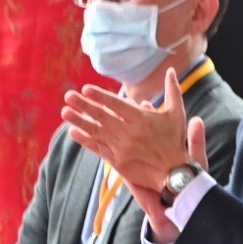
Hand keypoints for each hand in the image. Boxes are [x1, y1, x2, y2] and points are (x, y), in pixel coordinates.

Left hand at [61, 67, 201, 204]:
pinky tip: (73, 132)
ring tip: (65, 111)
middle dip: (84, 105)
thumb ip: (173, 90)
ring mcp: (122, 148)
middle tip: (69, 95)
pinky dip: (84, 140)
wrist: (174, 173)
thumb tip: (170, 70)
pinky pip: (97, 148)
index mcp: (143, 120)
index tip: (86, 89)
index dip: (101, 97)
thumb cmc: (175, 140)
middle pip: (102, 117)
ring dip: (79, 121)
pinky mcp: (117, 161)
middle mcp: (130, 133)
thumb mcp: (177, 114)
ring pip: (96, 131)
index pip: (117, 105)